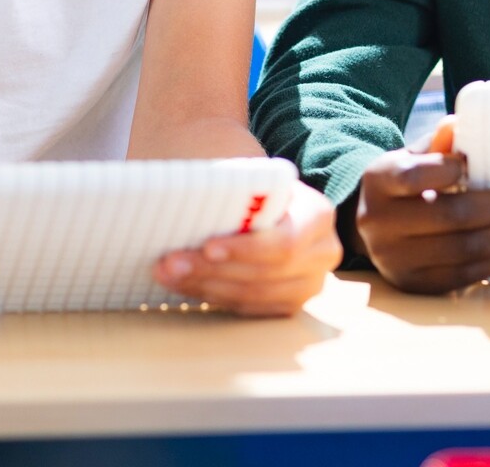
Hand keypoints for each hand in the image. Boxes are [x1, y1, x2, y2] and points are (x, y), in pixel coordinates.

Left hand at [155, 181, 342, 316]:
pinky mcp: (288, 305)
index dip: (246, 249)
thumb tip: (192, 196)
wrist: (268, 205)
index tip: (206, 246)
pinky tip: (183, 284)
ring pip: (254, 296)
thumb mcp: (253, 179)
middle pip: (266, 273)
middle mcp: (322, 255)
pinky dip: (211, 296)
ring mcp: (308, 285)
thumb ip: (236, 188)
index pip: (286, 242)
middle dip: (213, 270)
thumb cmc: (255, 188)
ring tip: (167, 273)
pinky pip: (248, 309)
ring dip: (205, 286)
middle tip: (169, 262)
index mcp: (318, 215)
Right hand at [355, 118, 489, 294]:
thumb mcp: (411, 158)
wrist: (373, 229)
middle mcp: (379, 222)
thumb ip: (436, 144)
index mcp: (379, 180)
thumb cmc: (403, 186)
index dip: (448, 170)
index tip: (474, 163)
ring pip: (462, 250)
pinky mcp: (414, 283)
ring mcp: (395, 258)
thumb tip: (458, 124)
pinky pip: (463, 274)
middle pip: (449, 216)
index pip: (414, 175)